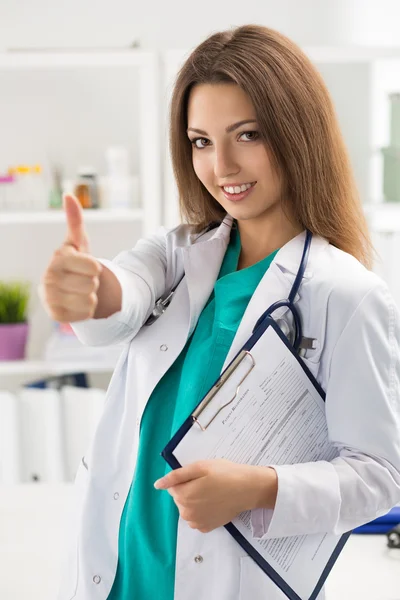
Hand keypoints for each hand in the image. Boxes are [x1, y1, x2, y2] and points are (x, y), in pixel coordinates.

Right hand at [39, 194, 102, 322]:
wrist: (67, 289)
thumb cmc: (76, 263)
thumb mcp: (79, 243)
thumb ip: (76, 221)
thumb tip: (69, 195)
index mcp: (58, 258)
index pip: (94, 267)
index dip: (95, 268)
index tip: (87, 266)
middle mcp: (49, 277)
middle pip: (92, 285)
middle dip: (93, 283)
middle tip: (82, 280)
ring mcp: (49, 297)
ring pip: (90, 301)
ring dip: (91, 297)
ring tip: (80, 291)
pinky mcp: (55, 315)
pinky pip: (85, 315)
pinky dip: (86, 311)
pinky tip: (77, 303)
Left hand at [154, 459, 276, 532]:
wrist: (247, 489)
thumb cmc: (224, 474)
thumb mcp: (199, 467)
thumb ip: (176, 476)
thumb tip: (157, 485)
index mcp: (183, 496)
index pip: (172, 487)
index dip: (185, 480)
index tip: (199, 477)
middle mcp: (186, 513)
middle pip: (179, 499)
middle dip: (188, 490)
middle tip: (207, 483)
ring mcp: (196, 523)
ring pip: (186, 509)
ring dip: (194, 501)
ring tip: (211, 493)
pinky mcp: (206, 528)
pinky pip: (196, 519)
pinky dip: (201, 511)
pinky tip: (213, 504)